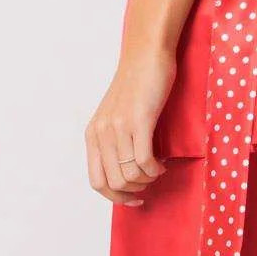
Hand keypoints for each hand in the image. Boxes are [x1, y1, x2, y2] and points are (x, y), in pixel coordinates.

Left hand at [85, 41, 176, 206]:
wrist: (147, 57)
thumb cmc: (137, 86)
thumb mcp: (116, 116)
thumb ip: (114, 141)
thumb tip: (125, 175)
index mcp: (93, 134)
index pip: (97, 181)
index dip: (116, 197)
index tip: (134, 199)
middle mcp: (102, 133)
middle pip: (115, 183)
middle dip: (135, 190)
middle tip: (150, 181)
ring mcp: (119, 127)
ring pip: (131, 175)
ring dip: (148, 179)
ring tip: (158, 169)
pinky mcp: (139, 121)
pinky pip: (144, 161)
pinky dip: (155, 169)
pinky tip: (163, 162)